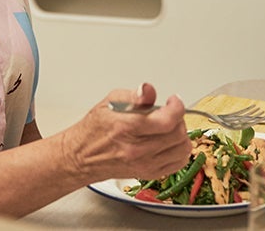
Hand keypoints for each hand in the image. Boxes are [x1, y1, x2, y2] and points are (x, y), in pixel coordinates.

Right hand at [58, 83, 191, 182]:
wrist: (82, 156)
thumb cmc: (95, 129)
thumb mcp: (110, 101)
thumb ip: (134, 95)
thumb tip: (147, 90)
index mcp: (128, 127)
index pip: (168, 120)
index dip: (177, 107)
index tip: (173, 101)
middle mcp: (137, 149)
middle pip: (177, 134)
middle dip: (178, 118)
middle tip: (169, 112)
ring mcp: (144, 164)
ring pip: (182, 149)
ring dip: (181, 135)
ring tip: (171, 127)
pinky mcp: (148, 173)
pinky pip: (178, 163)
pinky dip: (180, 151)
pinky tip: (171, 142)